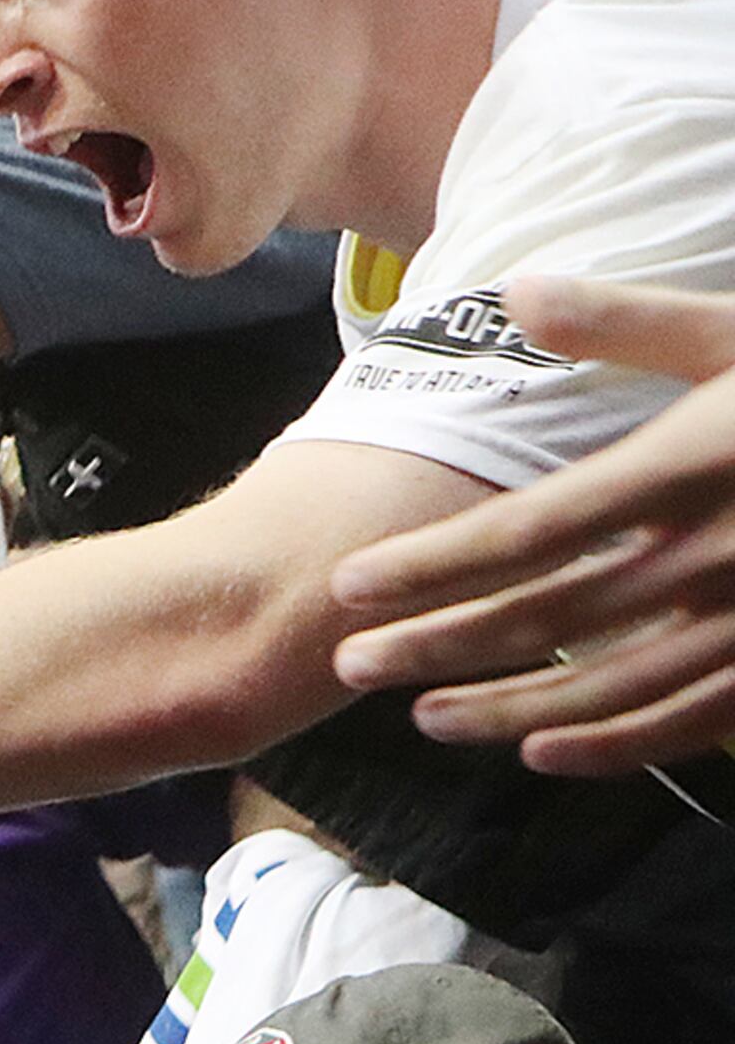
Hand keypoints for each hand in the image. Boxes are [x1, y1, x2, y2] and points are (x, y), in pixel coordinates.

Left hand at [332, 278, 734, 775]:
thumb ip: (631, 323)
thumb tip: (519, 290)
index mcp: (686, 468)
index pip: (526, 531)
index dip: (429, 567)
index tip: (349, 590)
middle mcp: (710, 553)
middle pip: (543, 617)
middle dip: (437, 646)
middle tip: (346, 669)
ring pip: (603, 685)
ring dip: (503, 708)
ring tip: (422, 718)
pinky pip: (686, 722)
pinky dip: (609, 745)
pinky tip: (541, 754)